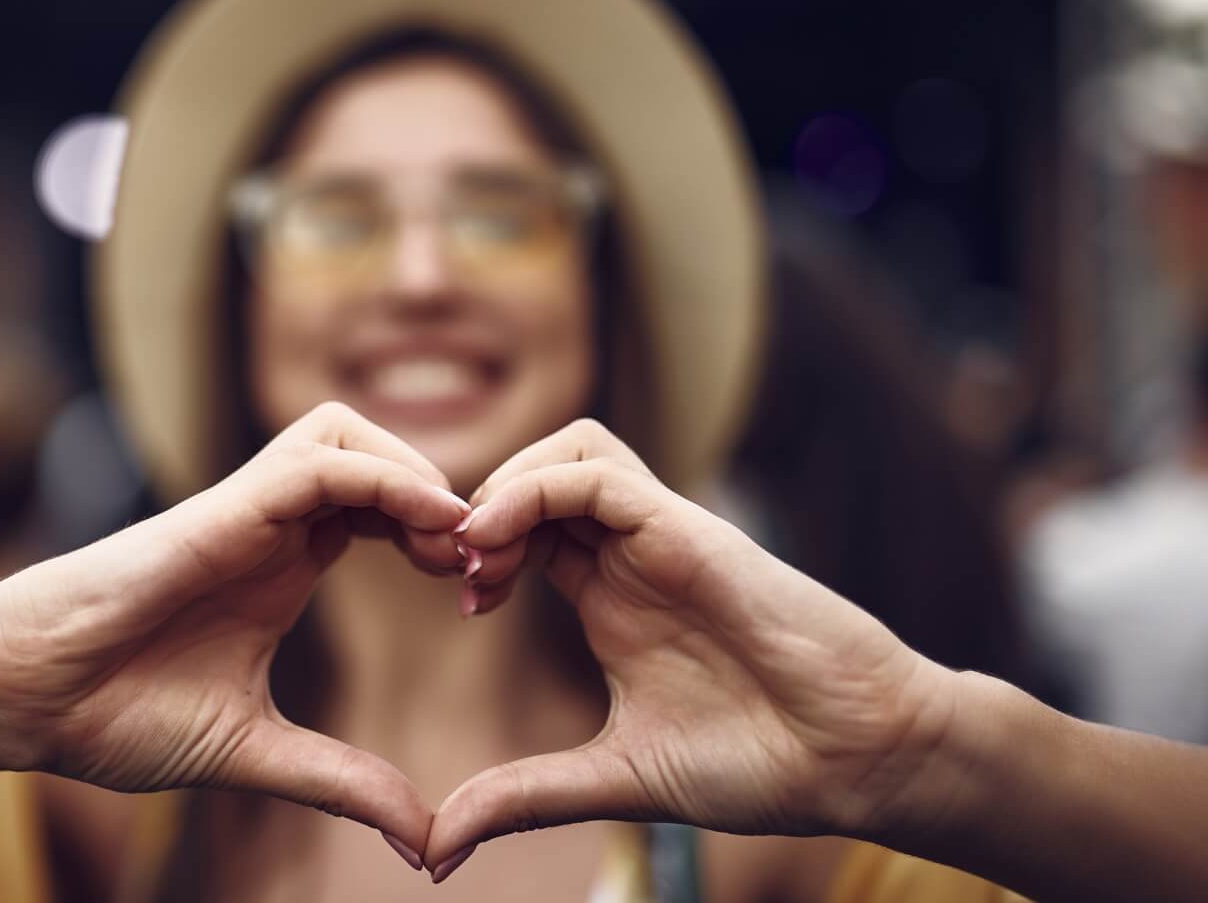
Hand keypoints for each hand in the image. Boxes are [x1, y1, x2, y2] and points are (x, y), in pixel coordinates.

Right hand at [0, 402, 470, 855]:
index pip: (384, 511)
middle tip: (485, 567)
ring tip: (461, 542)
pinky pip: (315, 461)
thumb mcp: (255, 753)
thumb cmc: (111, 714)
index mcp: (282, 567)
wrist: (22, 702)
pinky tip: (430, 525)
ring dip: (417, 472)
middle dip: (445, 494)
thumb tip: (425, 839)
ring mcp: (241, 513)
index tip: (482, 598)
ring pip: (348, 433)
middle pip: (377, 455)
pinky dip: (382, 479)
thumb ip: (341, 783)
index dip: (444, 538)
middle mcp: (267, 527)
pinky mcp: (216, 513)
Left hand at [426, 420, 961, 875]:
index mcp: (613, 597)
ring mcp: (662, 537)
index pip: (527, 529)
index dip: (480, 549)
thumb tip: (439, 847)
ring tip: (476, 554)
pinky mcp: (690, 530)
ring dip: (505, 486)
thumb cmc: (762, 764)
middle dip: (481, 509)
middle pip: (539, 475)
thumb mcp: (613, 779)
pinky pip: (596, 473)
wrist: (860, 760)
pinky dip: (534, 490)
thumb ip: (525, 797)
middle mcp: (634, 556)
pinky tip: (498, 545)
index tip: (462, 605)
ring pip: (569, 451)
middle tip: (456, 572)